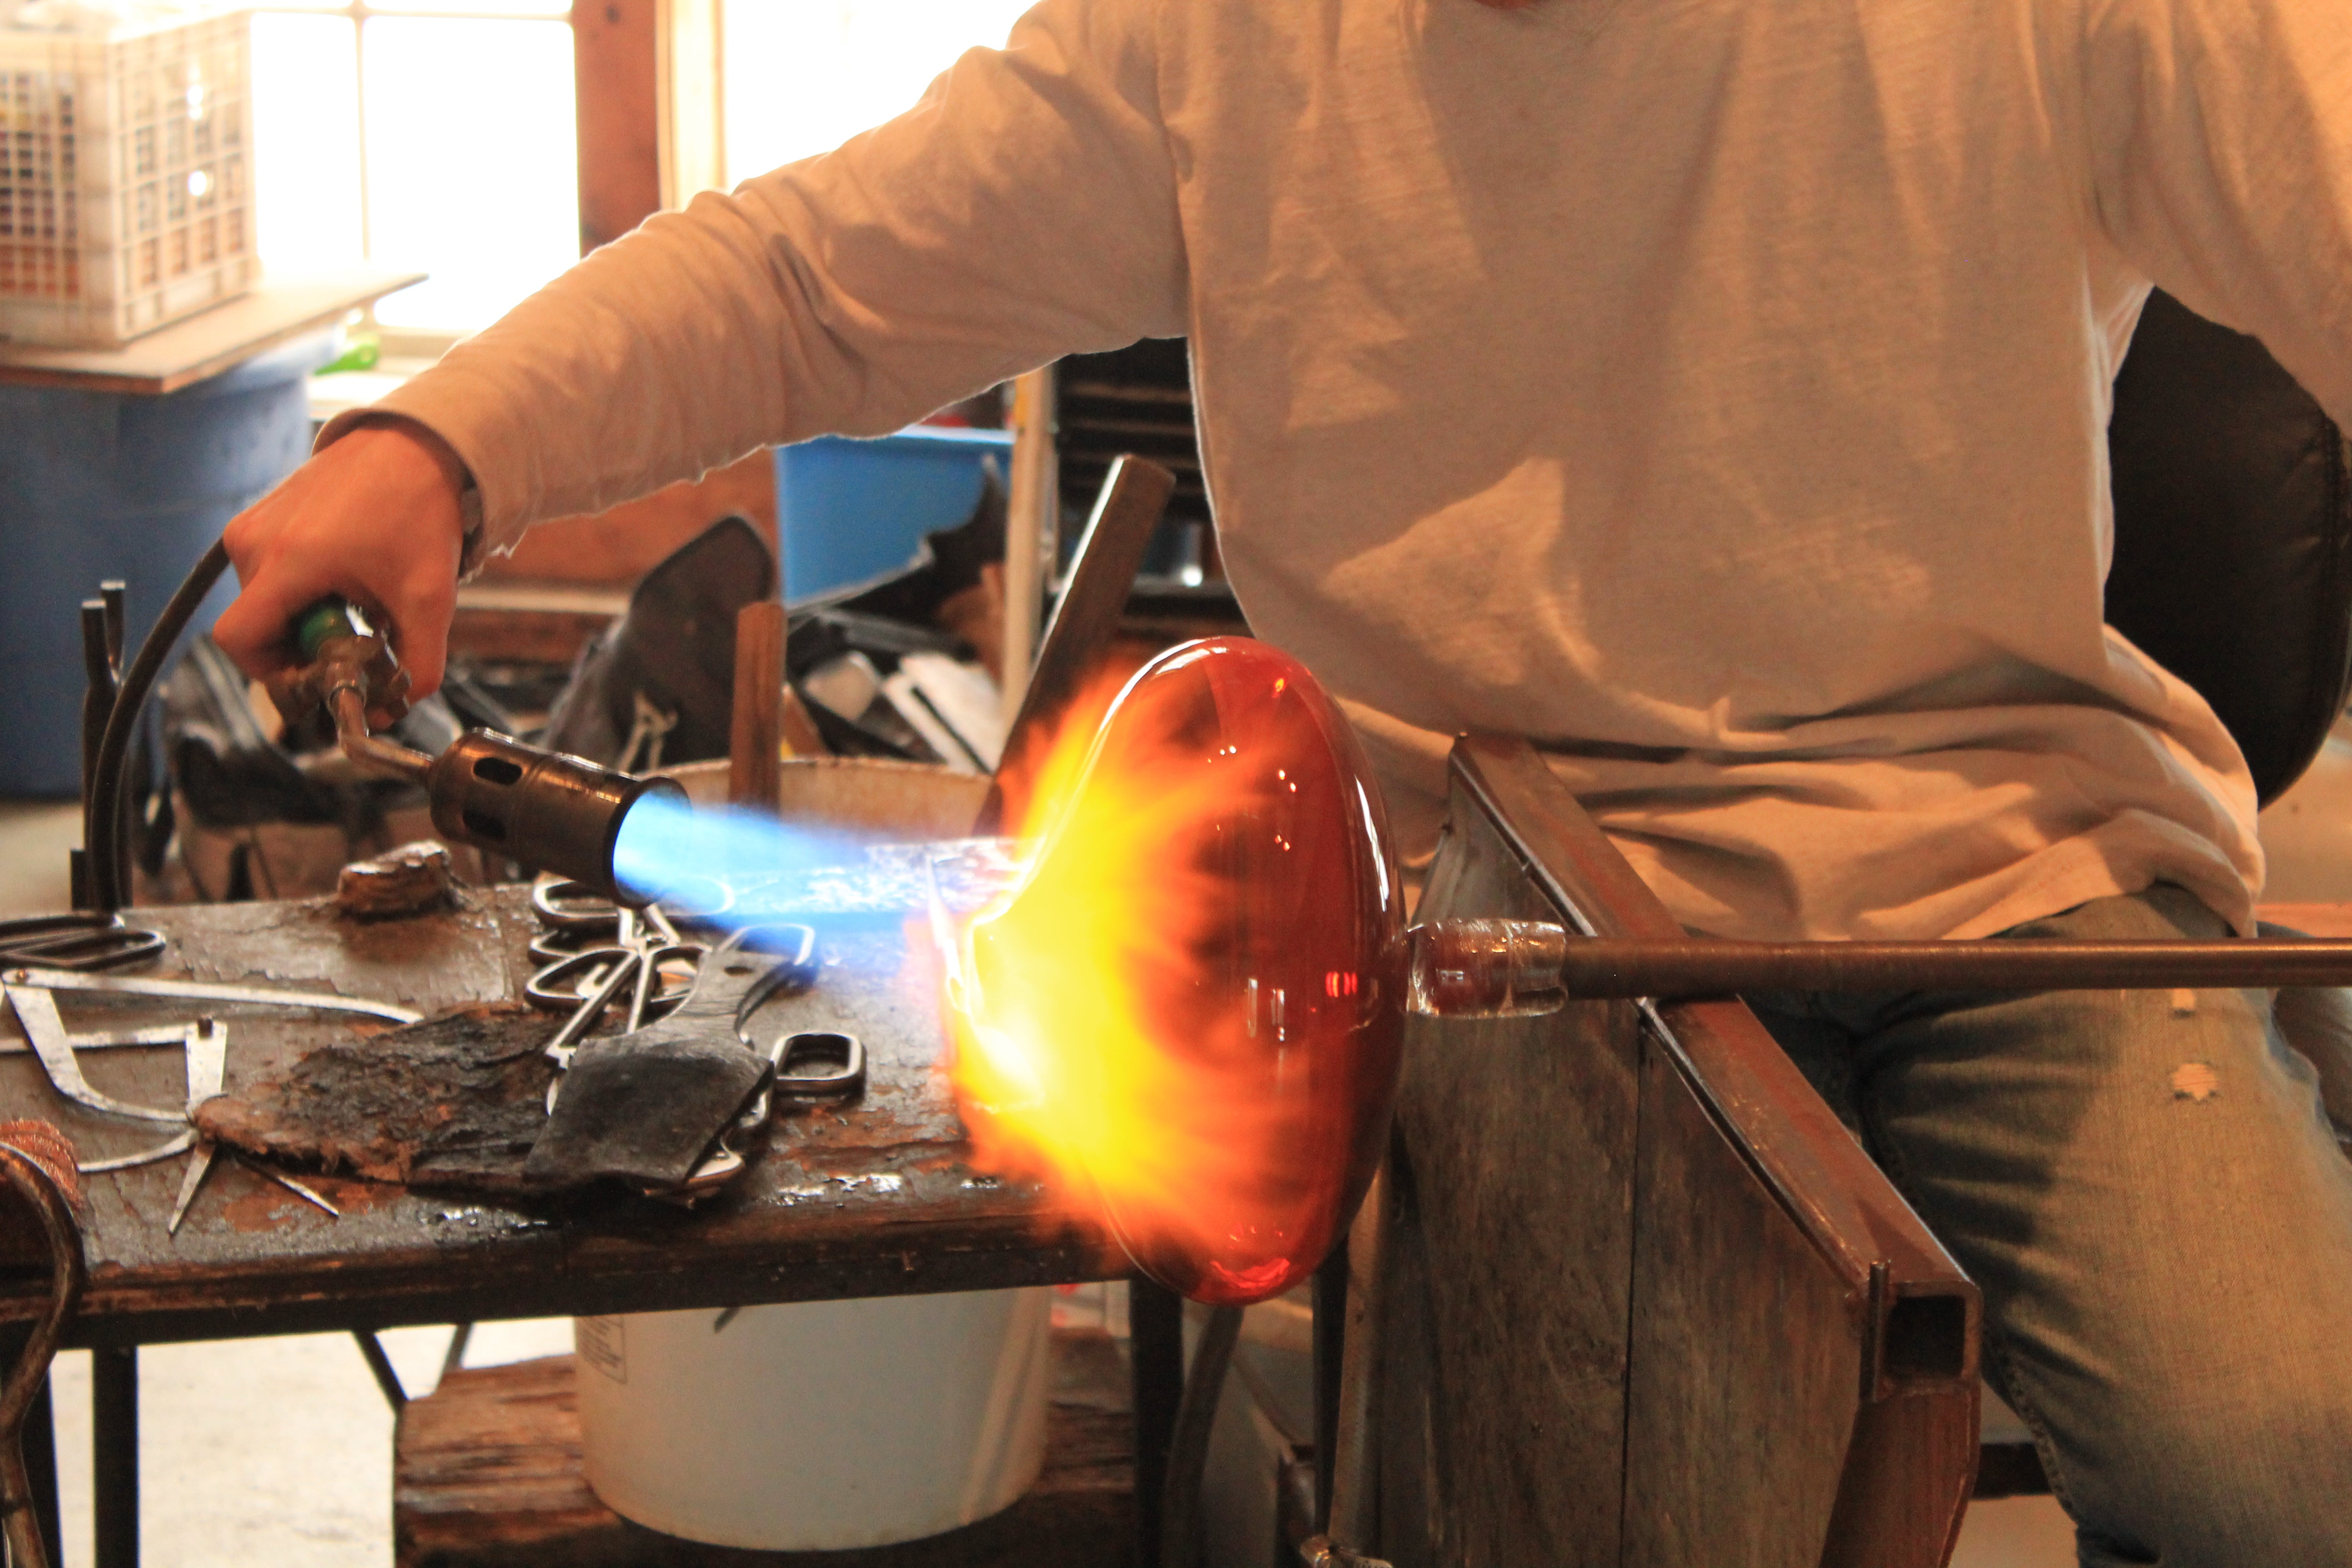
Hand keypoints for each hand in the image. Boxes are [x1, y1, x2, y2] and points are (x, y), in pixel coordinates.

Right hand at [213, 417, 470, 700]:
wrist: (418, 444)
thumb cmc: (419, 511)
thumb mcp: (429, 598)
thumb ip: (419, 664)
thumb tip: (398, 709)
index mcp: (286, 561)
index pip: (239, 641)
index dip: (271, 675)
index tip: (315, 677)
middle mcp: (254, 541)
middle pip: (258, 626)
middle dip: (303, 647)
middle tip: (356, 640)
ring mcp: (252, 523)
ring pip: (265, 602)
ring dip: (307, 617)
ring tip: (359, 601)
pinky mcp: (262, 514)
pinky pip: (269, 573)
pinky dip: (304, 591)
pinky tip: (348, 578)